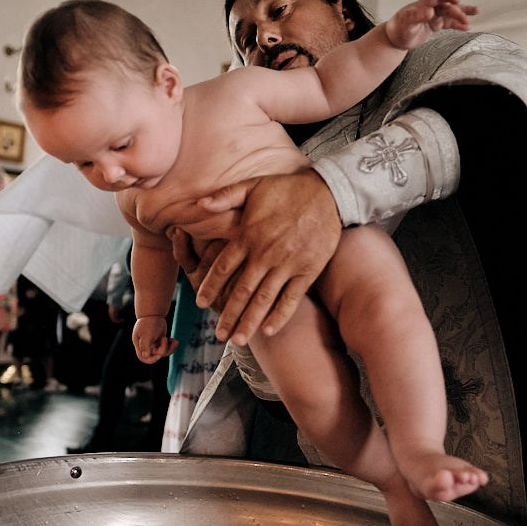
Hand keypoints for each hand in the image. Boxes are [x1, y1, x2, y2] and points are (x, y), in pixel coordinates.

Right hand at [132, 316, 177, 363]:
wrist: (153, 313)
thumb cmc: (148, 323)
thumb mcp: (146, 334)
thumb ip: (145, 345)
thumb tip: (145, 356)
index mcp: (140, 344)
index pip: (144, 358)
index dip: (151, 360)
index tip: (159, 355)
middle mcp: (146, 345)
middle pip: (156, 355)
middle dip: (164, 349)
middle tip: (165, 339)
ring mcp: (154, 343)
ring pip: (163, 352)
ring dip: (170, 348)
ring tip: (174, 341)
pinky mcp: (160, 340)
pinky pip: (167, 347)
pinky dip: (172, 345)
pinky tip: (174, 340)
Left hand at [189, 168, 341, 345]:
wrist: (328, 193)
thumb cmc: (288, 189)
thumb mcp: (254, 185)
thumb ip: (225, 196)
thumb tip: (198, 204)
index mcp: (248, 235)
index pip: (222, 267)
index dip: (210, 287)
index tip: (201, 303)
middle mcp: (265, 254)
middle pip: (240, 290)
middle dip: (228, 315)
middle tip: (218, 335)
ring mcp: (287, 264)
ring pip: (263, 299)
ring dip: (249, 322)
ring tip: (238, 340)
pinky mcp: (308, 270)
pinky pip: (291, 298)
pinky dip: (279, 316)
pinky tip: (268, 331)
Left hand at [385, 0, 478, 49]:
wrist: (396, 37)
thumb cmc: (399, 28)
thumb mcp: (406, 23)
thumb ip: (417, 16)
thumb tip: (429, 11)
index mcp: (422, 4)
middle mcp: (430, 8)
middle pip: (447, 7)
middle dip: (457, 12)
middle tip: (465, 19)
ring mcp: (434, 16)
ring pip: (451, 12)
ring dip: (463, 12)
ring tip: (477, 11)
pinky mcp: (436, 24)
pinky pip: (449, 23)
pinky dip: (458, 25)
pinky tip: (467, 27)